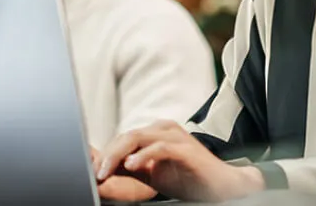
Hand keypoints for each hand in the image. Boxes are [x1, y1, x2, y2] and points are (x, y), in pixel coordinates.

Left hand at [97, 121, 264, 202]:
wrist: (222, 186)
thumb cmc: (188, 179)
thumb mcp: (152, 174)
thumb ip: (130, 169)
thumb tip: (103, 169)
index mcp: (155, 132)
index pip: (122, 139)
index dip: (105, 154)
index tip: (93, 170)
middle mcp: (164, 129)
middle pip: (126, 136)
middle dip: (107, 155)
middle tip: (96, 172)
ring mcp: (176, 137)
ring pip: (138, 138)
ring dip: (118, 155)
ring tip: (106, 170)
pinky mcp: (186, 149)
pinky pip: (160, 148)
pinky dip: (143, 156)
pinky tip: (131, 165)